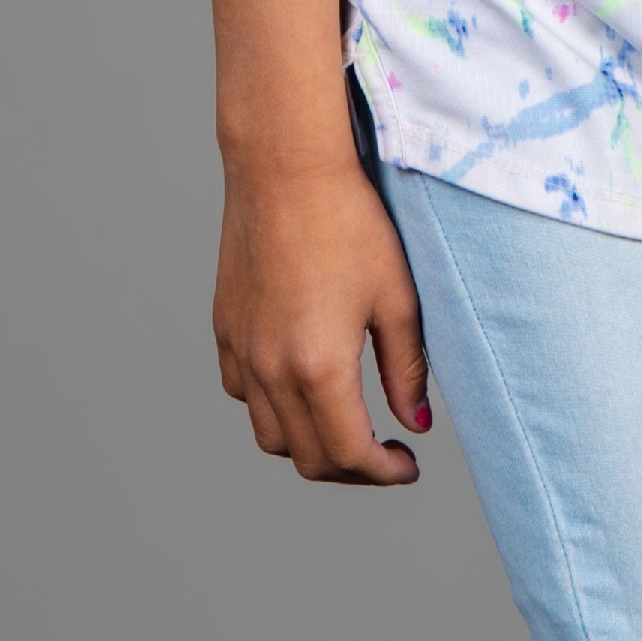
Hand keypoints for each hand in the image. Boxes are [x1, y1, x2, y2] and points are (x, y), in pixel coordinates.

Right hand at [214, 154, 432, 485]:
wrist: (285, 168)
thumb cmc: (349, 222)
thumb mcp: (396, 297)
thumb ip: (407, 369)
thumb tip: (417, 421)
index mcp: (319, 366)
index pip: (349, 455)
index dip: (384, 472)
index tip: (408, 463)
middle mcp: (271, 369)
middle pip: (306, 459)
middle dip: (350, 468)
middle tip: (383, 452)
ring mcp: (241, 350)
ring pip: (269, 435)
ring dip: (309, 444)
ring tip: (345, 422)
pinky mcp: (224, 328)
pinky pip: (243, 394)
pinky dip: (273, 407)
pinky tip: (303, 382)